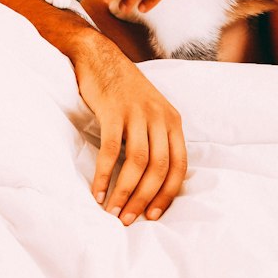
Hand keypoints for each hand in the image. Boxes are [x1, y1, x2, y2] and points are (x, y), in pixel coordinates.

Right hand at [73, 39, 187, 224]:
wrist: (100, 57)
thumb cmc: (124, 91)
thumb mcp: (151, 112)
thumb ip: (156, 139)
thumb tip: (151, 182)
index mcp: (173, 120)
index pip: (179, 166)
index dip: (167, 194)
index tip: (153, 216)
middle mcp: (160, 117)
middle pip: (159, 168)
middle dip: (145, 198)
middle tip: (128, 220)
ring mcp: (137, 113)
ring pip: (137, 162)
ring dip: (125, 191)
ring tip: (112, 211)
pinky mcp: (114, 111)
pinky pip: (111, 150)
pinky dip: (104, 174)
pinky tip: (97, 191)